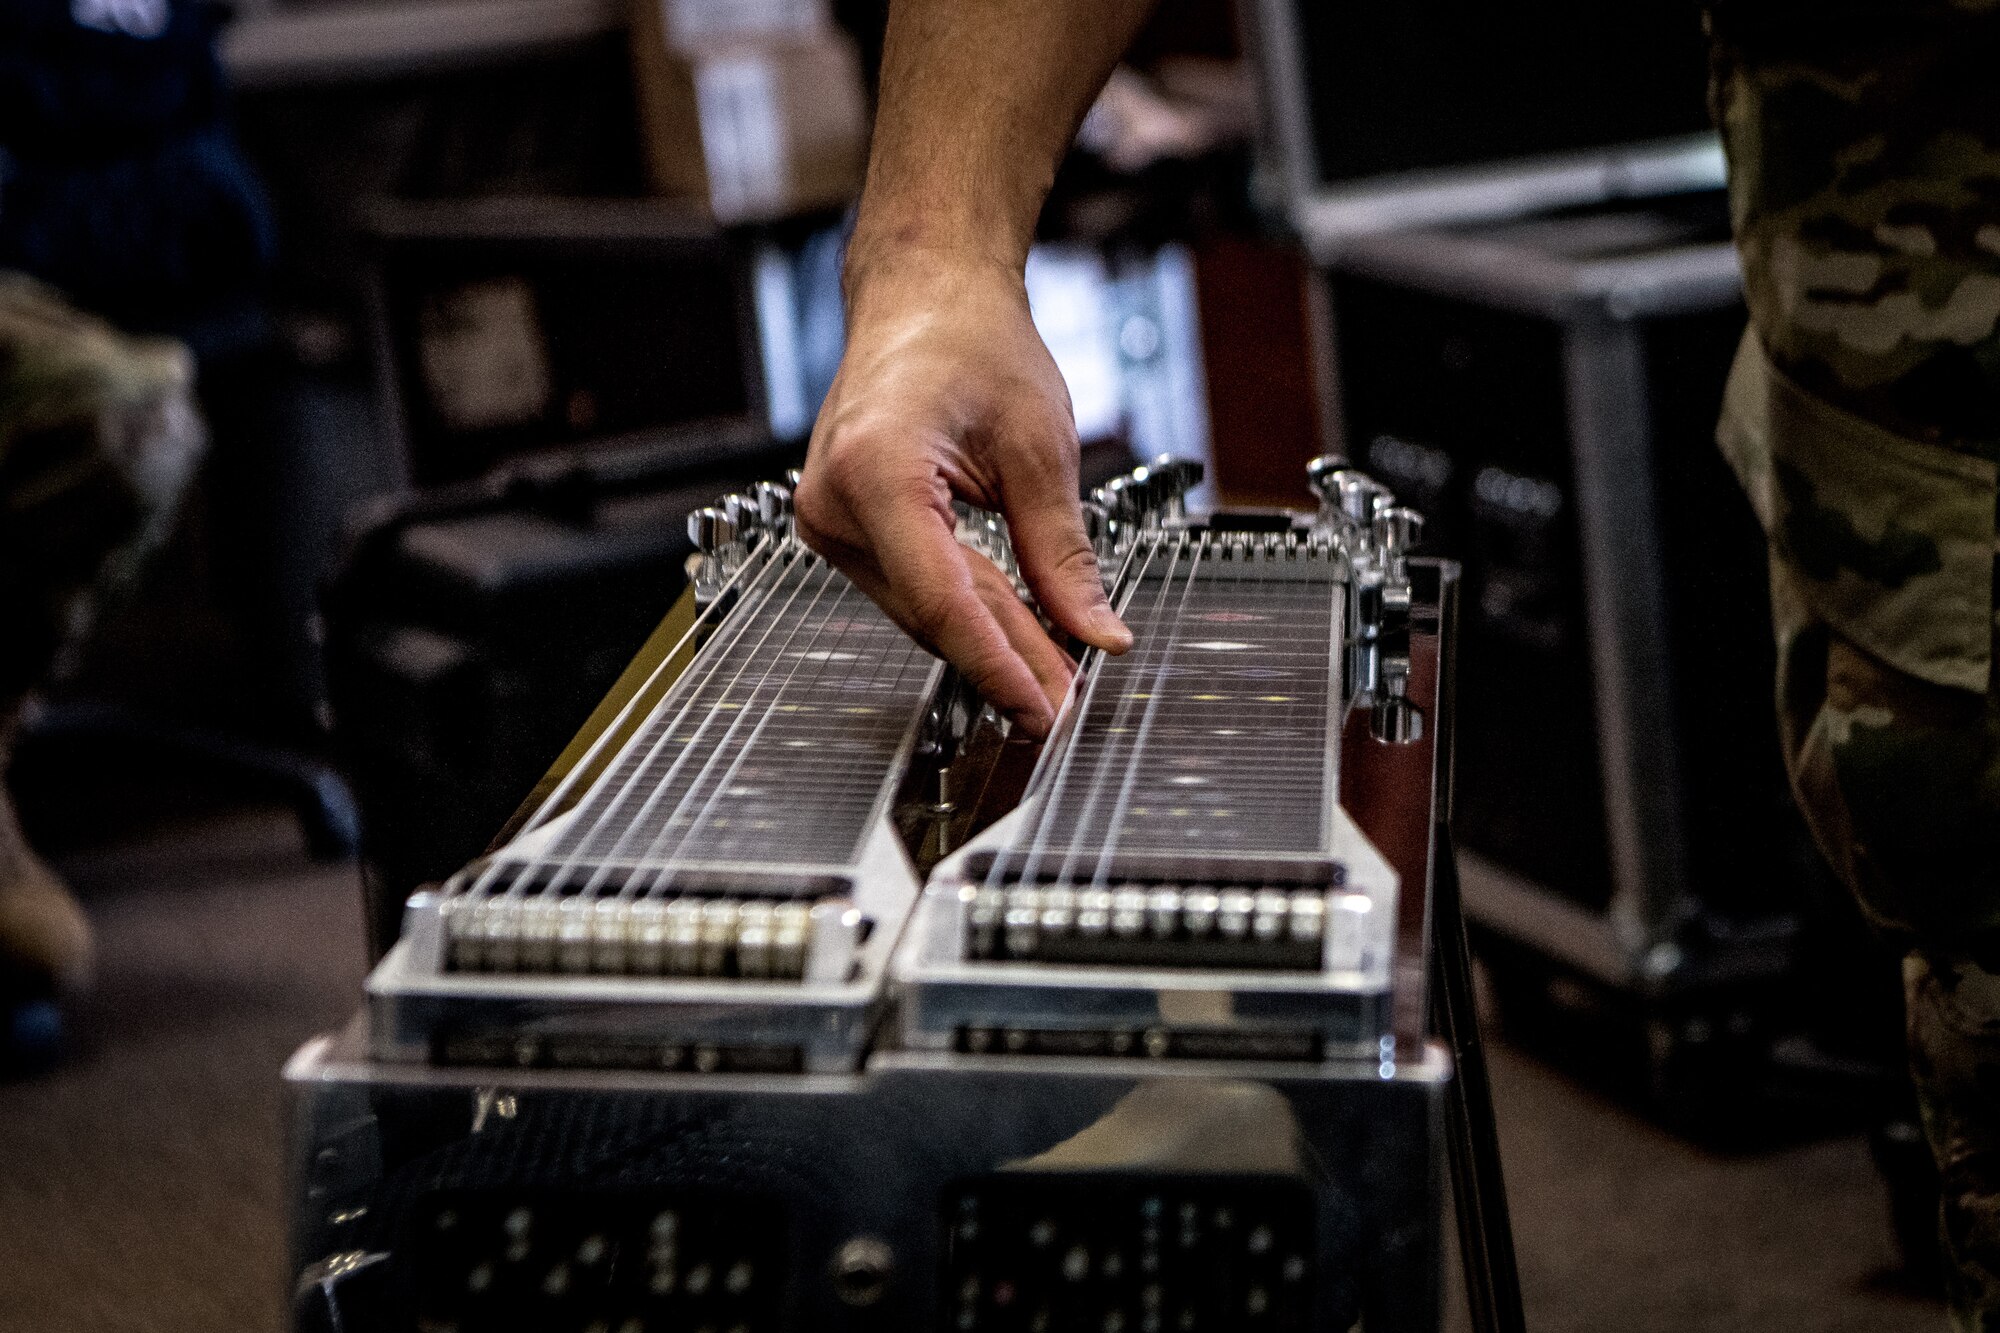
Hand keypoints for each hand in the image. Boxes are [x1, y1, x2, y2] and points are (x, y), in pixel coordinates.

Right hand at [794, 250, 1132, 736]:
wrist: (923, 295)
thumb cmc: (970, 341)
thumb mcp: (1039, 447)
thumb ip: (1063, 552)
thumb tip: (1095, 632)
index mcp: (876, 472)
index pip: (943, 601)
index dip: (999, 664)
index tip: (1044, 708)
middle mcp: (834, 503)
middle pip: (934, 612)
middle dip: (1007, 659)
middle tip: (1068, 702)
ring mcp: (829, 518)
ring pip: (921, 609)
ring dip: (988, 641)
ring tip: (1053, 675)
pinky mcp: (843, 525)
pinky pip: (911, 585)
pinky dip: (964, 610)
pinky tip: (1012, 634)